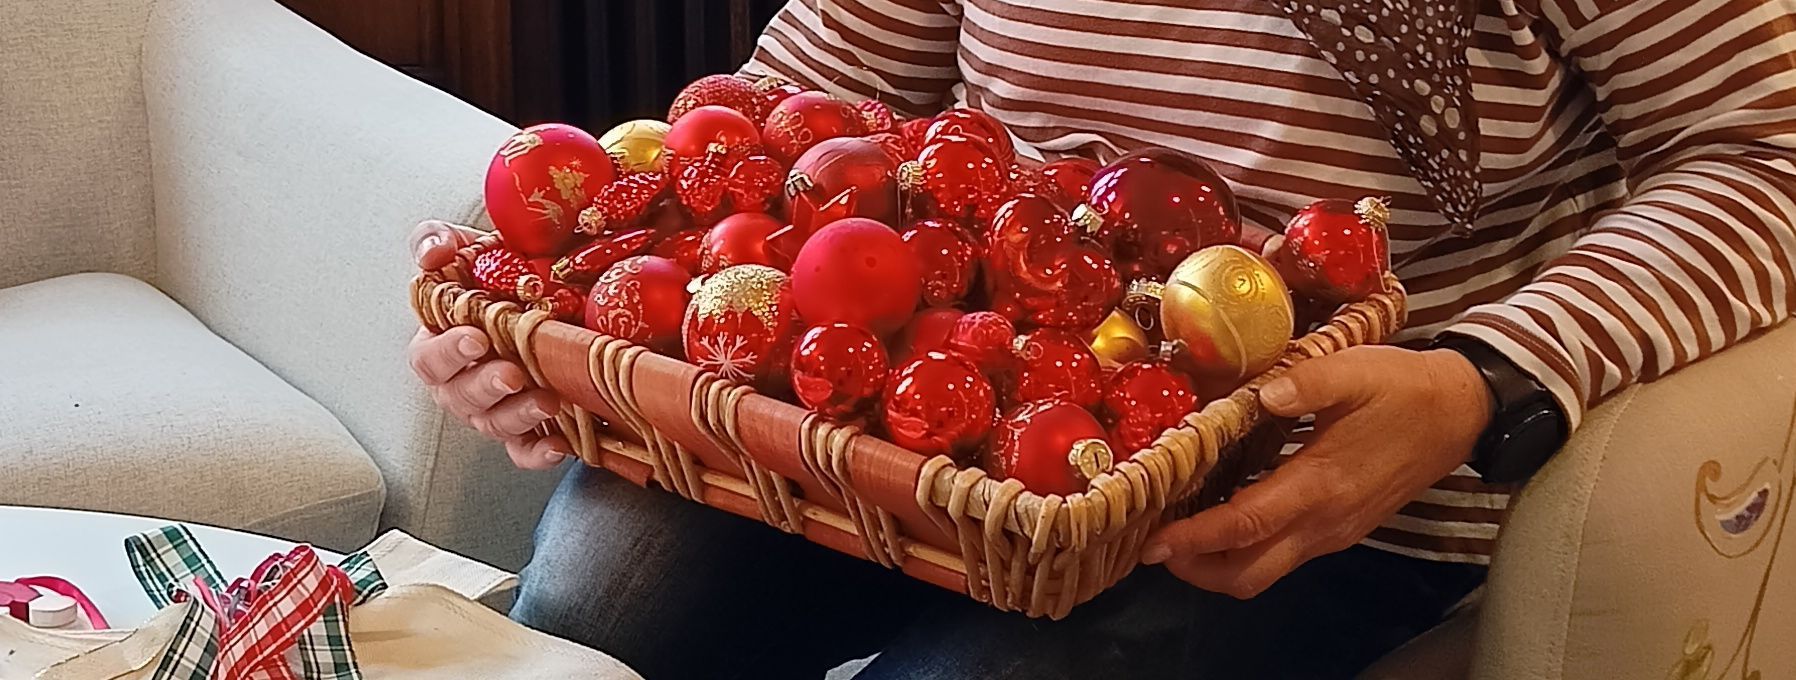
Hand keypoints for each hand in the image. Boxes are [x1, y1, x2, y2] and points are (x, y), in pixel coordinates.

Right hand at [407, 220, 570, 469]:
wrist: (547, 286)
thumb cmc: (496, 269)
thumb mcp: (468, 245)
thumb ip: (437, 240)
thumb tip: (432, 254)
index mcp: (439, 343)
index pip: (428, 359)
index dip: (448, 352)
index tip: (476, 338)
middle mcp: (461, 383)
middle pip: (460, 397)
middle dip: (486, 386)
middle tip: (512, 373)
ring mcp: (494, 408)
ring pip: (495, 425)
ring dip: (518, 416)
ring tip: (547, 401)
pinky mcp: (528, 428)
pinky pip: (524, 451)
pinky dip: (538, 454)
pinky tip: (559, 446)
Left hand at [1140, 346, 1491, 597]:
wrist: (1460, 411)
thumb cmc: (1404, 388)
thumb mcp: (1354, 369)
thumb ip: (1306, 381)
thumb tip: (1261, 394)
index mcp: (1321, 484)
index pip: (1246, 524)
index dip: (1196, 538)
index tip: (1155, 543)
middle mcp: (1325, 521)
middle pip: (1248, 573)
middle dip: (1196, 569)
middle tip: (1155, 546)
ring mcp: (1334, 531)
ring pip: (1264, 571)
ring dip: (1218, 564)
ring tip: (1180, 535)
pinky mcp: (1340, 528)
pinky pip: (1283, 556)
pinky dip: (1245, 550)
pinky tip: (1225, 518)